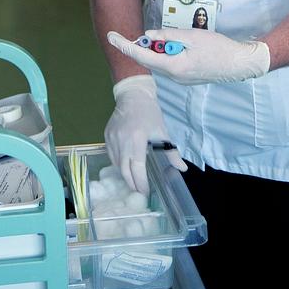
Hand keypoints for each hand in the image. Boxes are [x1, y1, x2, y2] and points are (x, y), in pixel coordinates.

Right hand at [104, 73, 186, 194]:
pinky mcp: (106, 136)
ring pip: (116, 164)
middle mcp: (122, 141)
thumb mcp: (162, 132)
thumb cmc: (149, 113)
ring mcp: (112, 139)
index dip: (141, 183)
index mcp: (137, 140)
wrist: (133, 95)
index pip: (137, 168)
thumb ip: (171, 152)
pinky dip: (118, 163)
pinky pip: (111, 155)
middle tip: (139, 192)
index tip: (145, 193)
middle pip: (124, 170)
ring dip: (125, 174)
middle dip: (132, 183)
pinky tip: (125, 166)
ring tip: (133, 181)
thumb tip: (182, 168)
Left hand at [108, 28, 269, 85]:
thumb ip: (168, 36)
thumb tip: (148, 36)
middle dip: (142, 47)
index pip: (142, 56)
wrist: (239, 64)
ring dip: (158, 50)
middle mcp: (174, 77)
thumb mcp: (192, 36)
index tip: (112, 36)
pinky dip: (167, 55)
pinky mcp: (186, 78)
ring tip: (172, 40)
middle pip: (149, 60)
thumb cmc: (218, 48)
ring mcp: (180, 80)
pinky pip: (169, 65)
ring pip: (160, 62)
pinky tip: (180, 47)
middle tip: (146, 35)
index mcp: (173, 67)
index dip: (125, 45)